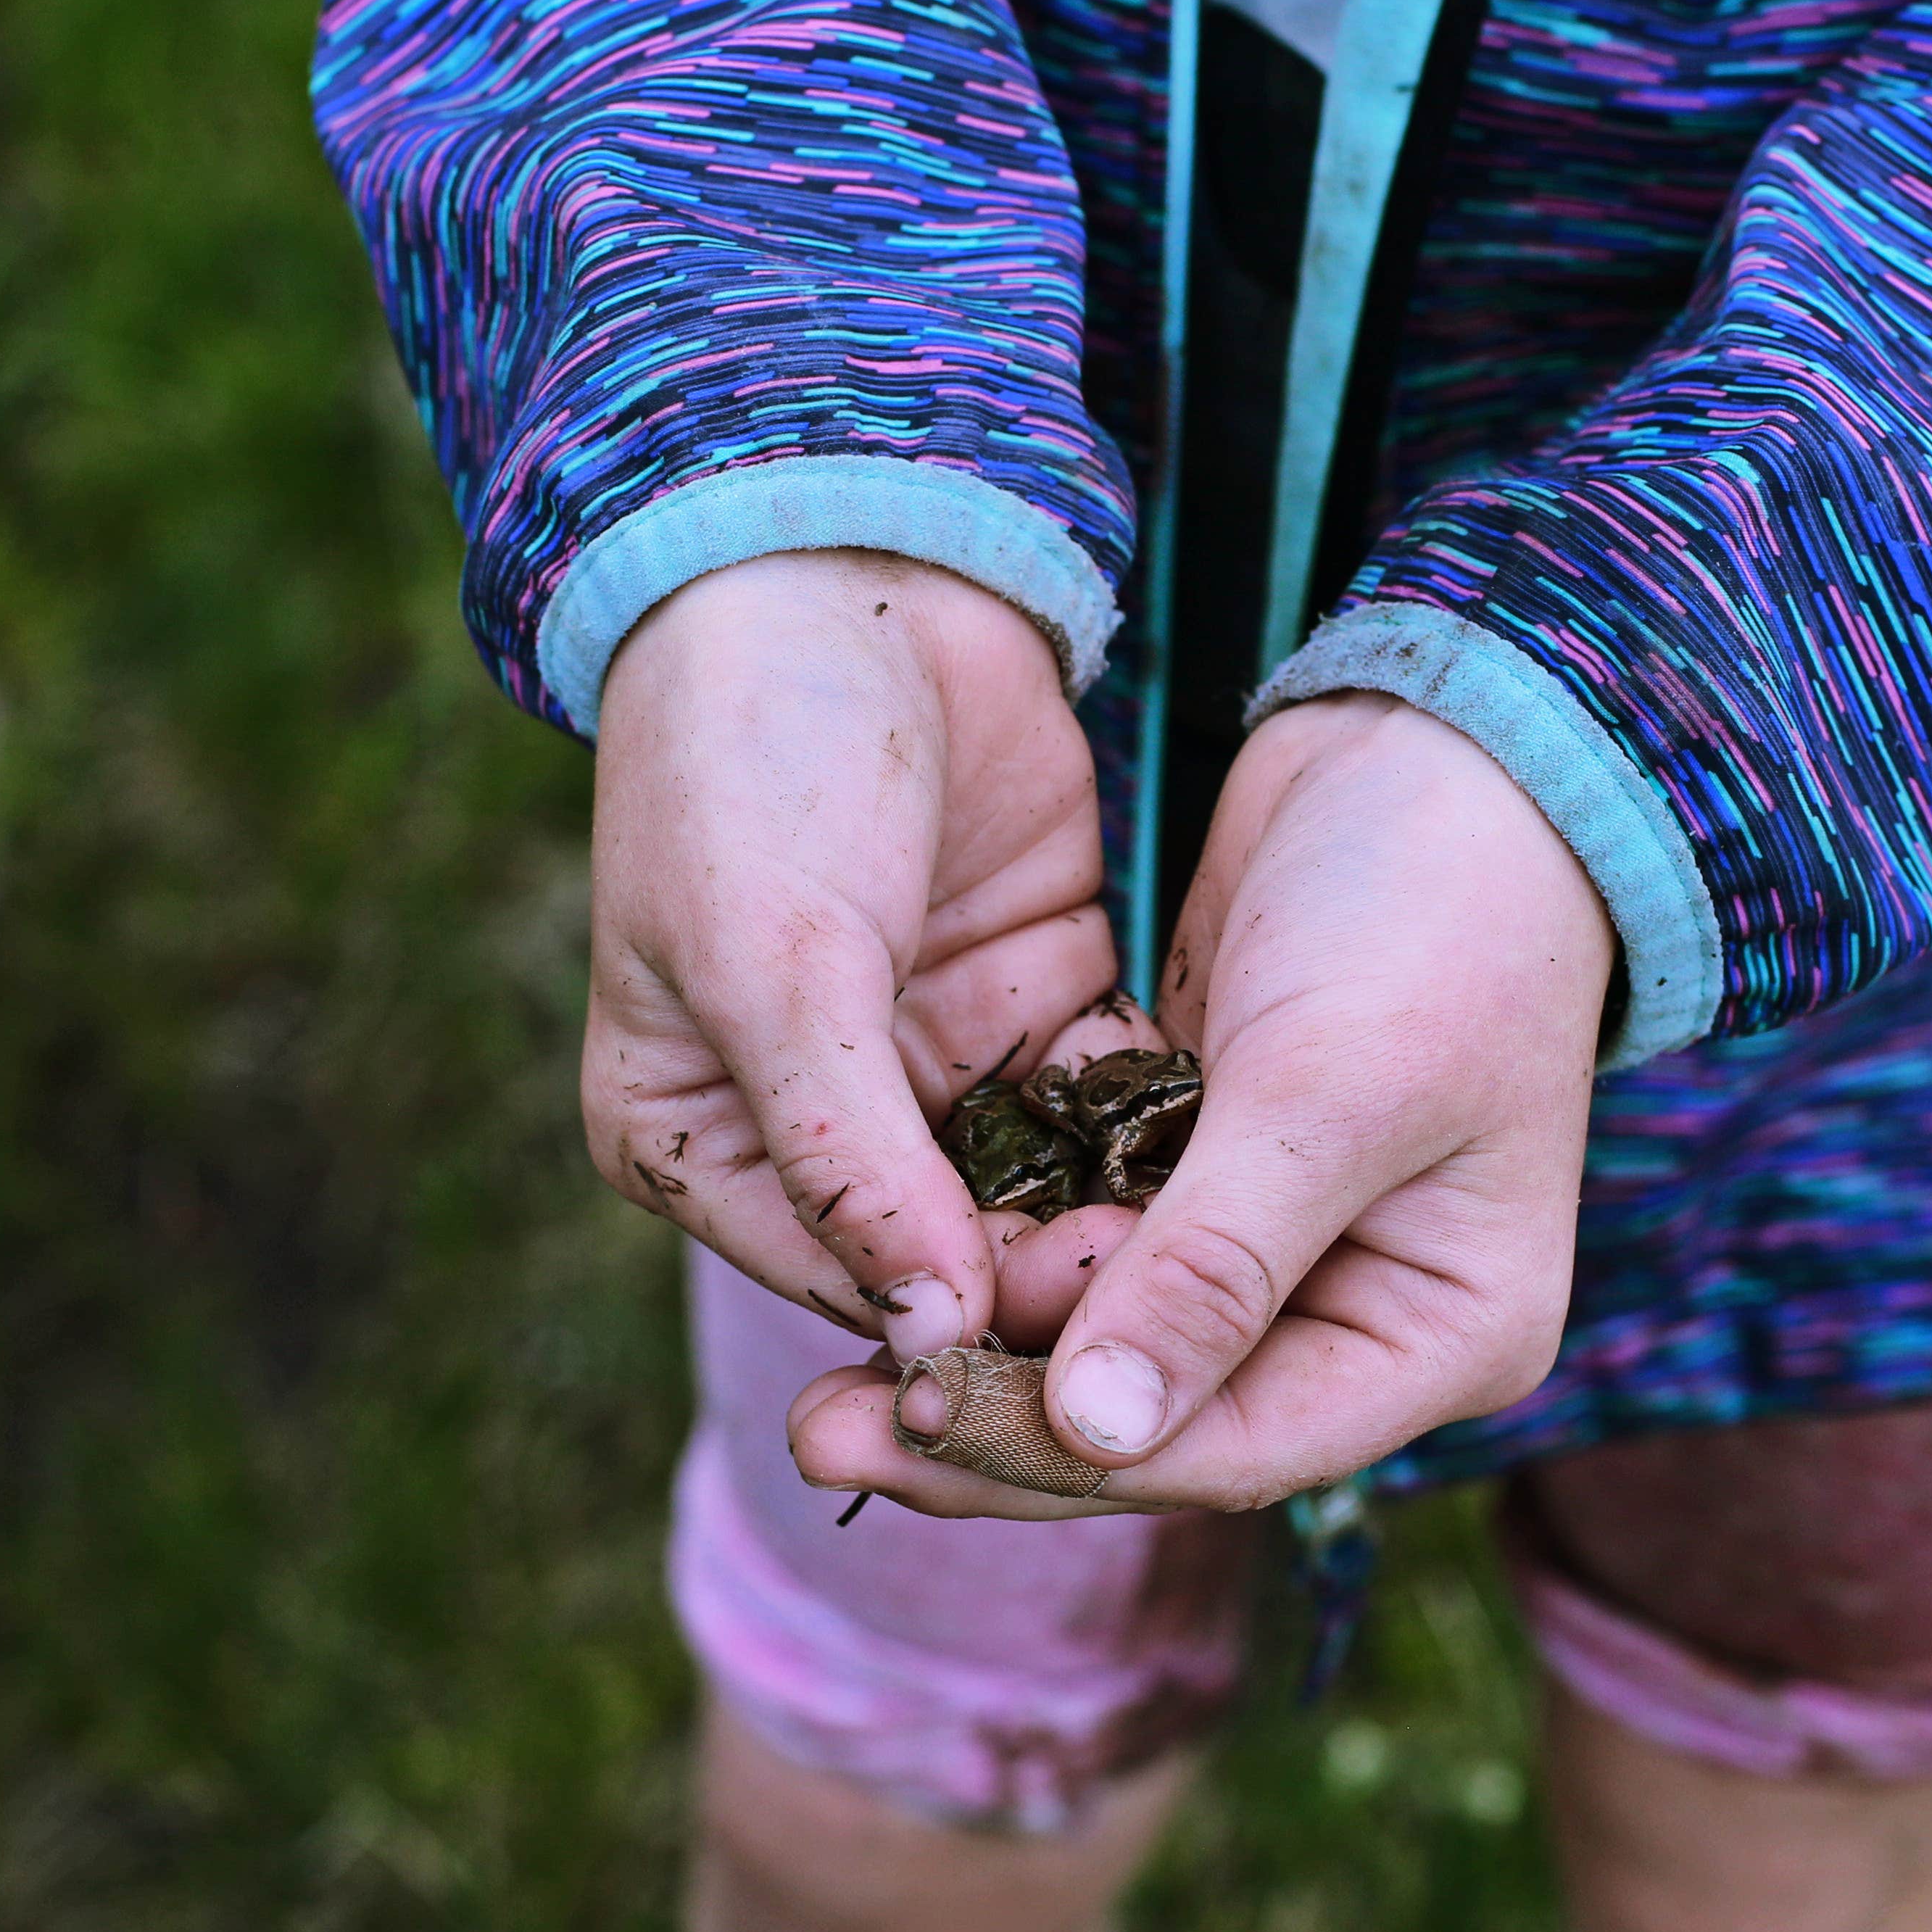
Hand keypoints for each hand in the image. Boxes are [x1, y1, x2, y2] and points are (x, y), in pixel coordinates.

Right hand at [585, 549, 1133, 1358]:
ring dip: (1114, 1224)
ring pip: (1035, 1191)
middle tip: (1153, 1316)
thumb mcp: (777, 965)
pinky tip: (1239, 1170)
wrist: (846, 566)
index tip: (1052, 1366)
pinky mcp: (1032, 992)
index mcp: (692, 1133)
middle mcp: (810, 1120)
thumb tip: (923, 1329)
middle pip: (940, 1252)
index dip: (938, 1327)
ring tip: (1205, 1258)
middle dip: (1041, 1287)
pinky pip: (1102, 1102)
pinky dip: (1158, 1136)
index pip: (830, 1274)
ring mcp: (929, 1059)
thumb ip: (846, 1154)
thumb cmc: (755, 762)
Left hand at [792, 693, 1614, 1512]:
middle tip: (821, 1433)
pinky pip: (1082, 1245)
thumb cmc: (1432, 911)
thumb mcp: (1326, 1094)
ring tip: (821, 1384)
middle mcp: (1359, 1318)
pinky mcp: (1201, 1165)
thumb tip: (1096, 1439)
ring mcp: (1276, 1248)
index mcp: (1438, 1336)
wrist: (1443, 744)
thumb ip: (1211, 1272)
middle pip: (1151, 1420)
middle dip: (991, 1431)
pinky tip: (886, 1267)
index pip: (1234, 1448)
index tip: (916, 1427)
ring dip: (973, 1351)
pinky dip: (994, 1257)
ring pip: (1098, 1343)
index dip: (1065, 1457)